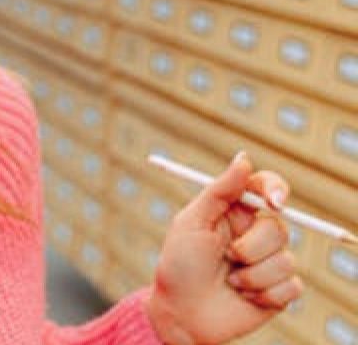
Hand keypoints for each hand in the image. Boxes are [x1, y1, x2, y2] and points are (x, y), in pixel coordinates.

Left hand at [143, 151, 303, 344]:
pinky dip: (263, 293)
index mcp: (234, 212)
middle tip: (229, 255)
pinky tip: (243, 296)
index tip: (273, 200)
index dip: (275, 190)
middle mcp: (254, 235)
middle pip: (278, 226)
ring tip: (230, 280)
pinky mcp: (278, 292)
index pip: (265, 189)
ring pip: (285, 259)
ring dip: (252, 274)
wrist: (181, 314)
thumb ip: (219, 191)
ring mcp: (268, 263)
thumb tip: (244, 158)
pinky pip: (291, 286)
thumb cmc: (180, 265)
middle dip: (252, 245)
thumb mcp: (192, 222)